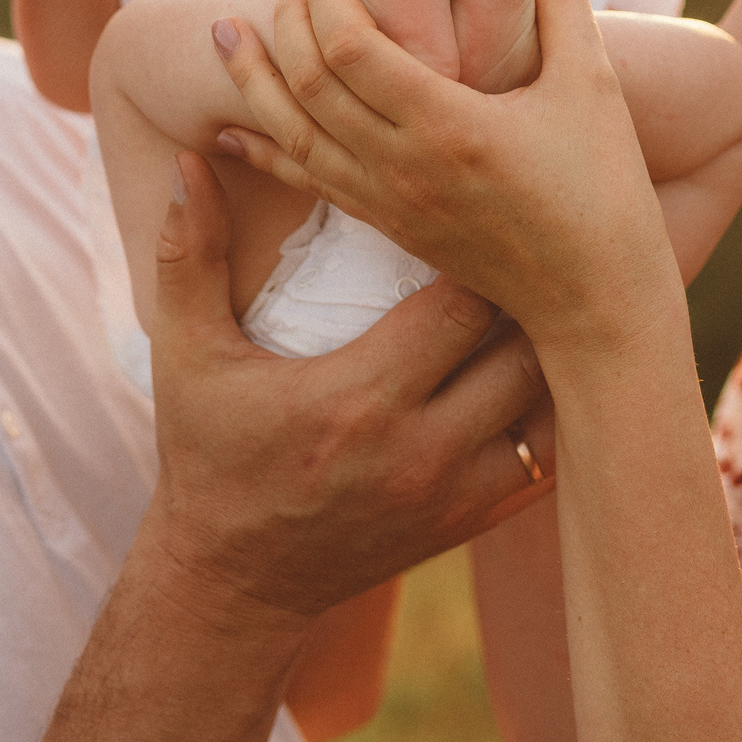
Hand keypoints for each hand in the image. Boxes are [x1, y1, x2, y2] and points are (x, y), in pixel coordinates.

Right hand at [46, 150, 557, 741]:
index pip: (463, 302)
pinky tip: (546, 360)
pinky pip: (550, 455)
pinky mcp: (473, 522)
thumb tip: (189, 161)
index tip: (479, 203)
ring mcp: (456, 495)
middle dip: (531, 289)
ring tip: (552, 289)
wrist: (236, 581)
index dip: (483, 246)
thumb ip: (190, 255)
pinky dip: (555, 407)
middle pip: (523, 347)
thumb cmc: (210, 454)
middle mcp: (421, 451)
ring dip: (552, 347)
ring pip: (551, 404)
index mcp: (358, 399)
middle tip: (532, 233)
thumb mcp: (187, 356)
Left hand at [212, 0, 682, 357]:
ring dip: (253, 79)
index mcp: (447, 123)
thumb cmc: (604, 188)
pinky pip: (304, 182)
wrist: (594, 300)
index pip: (349, 45)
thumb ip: (559, 8)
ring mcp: (387, 201)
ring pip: (290, 133)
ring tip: (226, 34)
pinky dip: (262, 147)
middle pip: (307, 81)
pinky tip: (229, 130)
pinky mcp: (385, 226)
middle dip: (286, 20)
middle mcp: (402, 165)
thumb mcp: (593, 84)